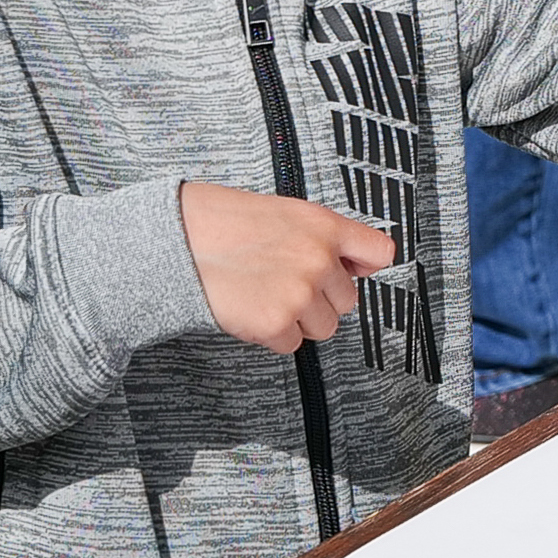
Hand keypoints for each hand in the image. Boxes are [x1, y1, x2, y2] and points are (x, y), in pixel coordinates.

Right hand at [180, 182, 395, 353]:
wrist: (177, 240)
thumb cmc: (224, 223)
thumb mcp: (287, 213)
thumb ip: (326, 238)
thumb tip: (359, 266)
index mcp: (325, 227)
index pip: (380, 253)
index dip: (364, 267)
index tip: (354, 271)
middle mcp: (319, 259)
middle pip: (347, 300)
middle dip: (319, 297)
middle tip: (281, 281)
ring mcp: (300, 294)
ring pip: (323, 327)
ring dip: (298, 319)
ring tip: (264, 293)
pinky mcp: (277, 323)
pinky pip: (292, 344)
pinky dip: (273, 334)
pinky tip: (251, 308)